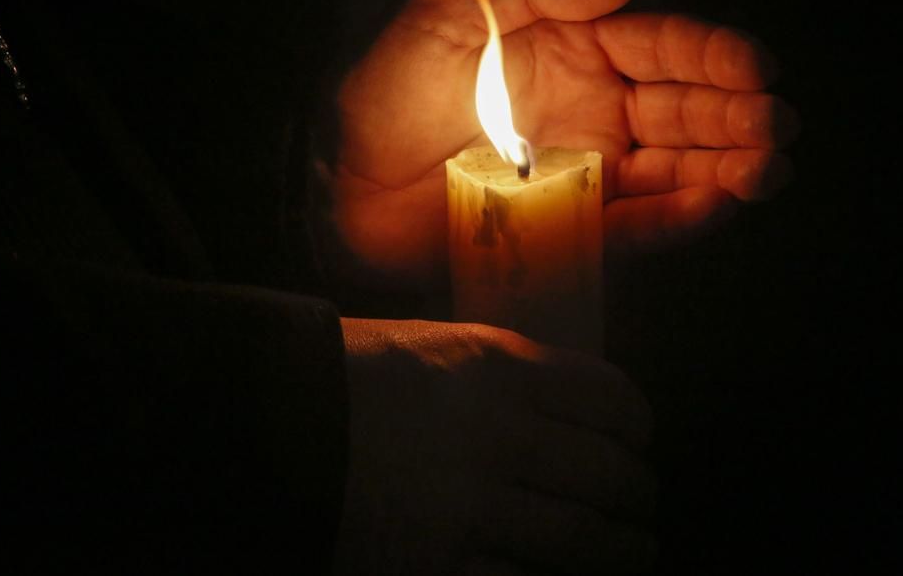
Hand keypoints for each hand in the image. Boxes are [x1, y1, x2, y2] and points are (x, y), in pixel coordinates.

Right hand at [334, 318, 656, 575]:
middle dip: (637, 496)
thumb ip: (509, 374)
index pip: (613, 401)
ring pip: (585, 540)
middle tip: (640, 506)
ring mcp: (471, 507)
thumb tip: (573, 409)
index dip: (638, 429)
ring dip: (621, 550)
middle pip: (611, 475)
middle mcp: (499, 434)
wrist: (263, 418)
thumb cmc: (346, 374)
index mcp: (501, 368)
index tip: (637, 443)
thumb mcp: (437, 347)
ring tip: (630, 551)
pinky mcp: (437, 566)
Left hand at [335, 0, 799, 287]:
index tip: (752, 67)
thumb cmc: (393, 85)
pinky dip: (672, 217)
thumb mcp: (458, 11)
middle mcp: (594, 111)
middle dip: (735, 117)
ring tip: (763, 170)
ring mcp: (585, 172)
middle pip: (684, 113)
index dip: (711, 56)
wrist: (345, 175)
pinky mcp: (567, 226)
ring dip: (723, 171)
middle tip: (775, 126)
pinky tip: (709, 204)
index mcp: (577, 52)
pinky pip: (630, 223)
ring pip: (672, 171)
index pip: (662, 49)